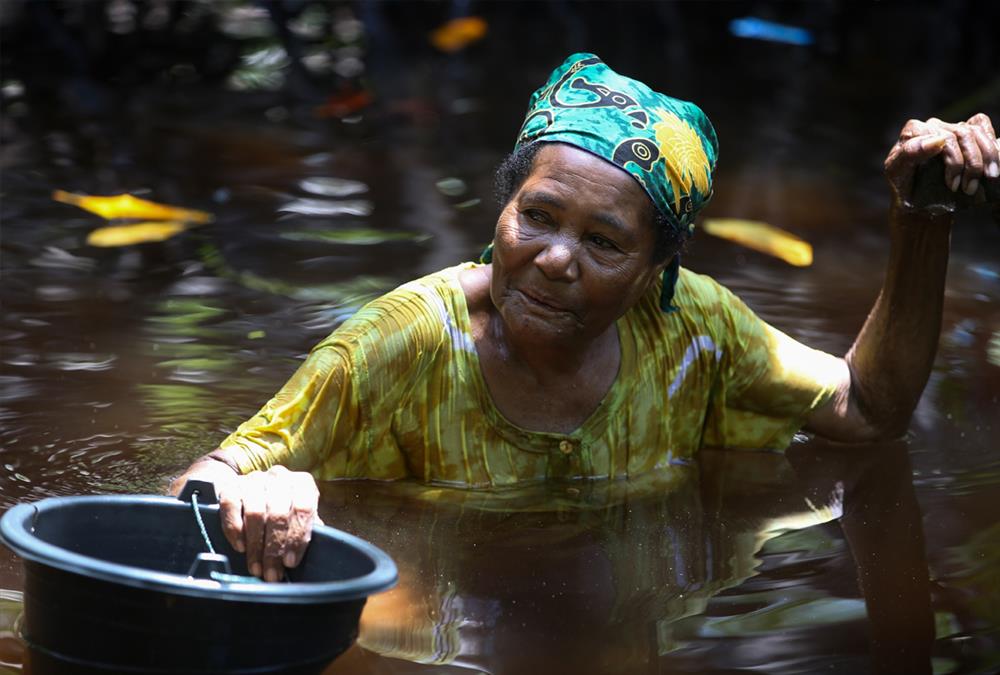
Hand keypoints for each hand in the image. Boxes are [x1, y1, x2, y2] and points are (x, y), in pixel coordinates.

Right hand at [217, 465, 322, 580]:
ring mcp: (254, 479)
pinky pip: (230, 506)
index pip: (303, 508)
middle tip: (271, 573)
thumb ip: (308, 531)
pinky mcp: (232, 485)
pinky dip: (234, 529)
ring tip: (256, 568)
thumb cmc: (286, 511)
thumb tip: (315, 554)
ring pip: (254, 512)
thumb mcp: (302, 519)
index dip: (297, 537)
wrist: (258, 491)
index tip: (290, 562)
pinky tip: (240, 547)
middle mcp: (279, 477)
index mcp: (302, 483)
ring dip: (255, 545)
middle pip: (278, 514)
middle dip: (274, 549)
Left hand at [884, 113, 998, 208]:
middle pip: (962, 135)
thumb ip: (909, 154)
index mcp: (913, 132)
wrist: (917, 199)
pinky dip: (990, 143)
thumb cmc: (905, 187)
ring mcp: (950, 127)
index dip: (953, 161)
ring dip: (986, 158)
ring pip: (975, 132)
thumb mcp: (897, 174)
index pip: (940, 136)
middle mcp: (932, 126)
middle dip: (971, 164)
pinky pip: (981, 124)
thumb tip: (939, 139)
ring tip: (986, 180)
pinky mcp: (965, 131)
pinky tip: (991, 164)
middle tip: (968, 189)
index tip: (953, 185)